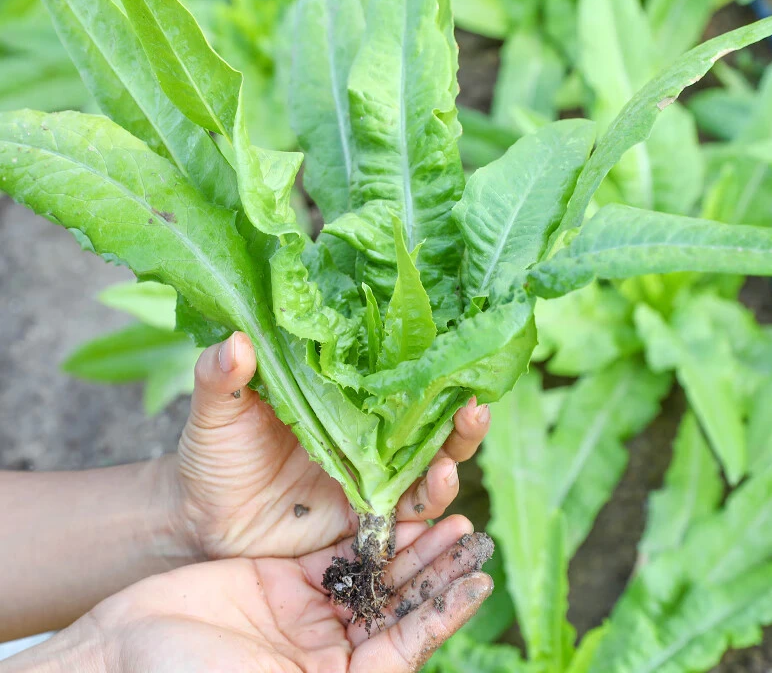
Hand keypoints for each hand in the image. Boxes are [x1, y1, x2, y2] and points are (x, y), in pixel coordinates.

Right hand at [34, 518, 491, 672]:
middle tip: (471, 533)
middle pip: (398, 607)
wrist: (123, 654)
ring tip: (444, 511)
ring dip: (408, 544)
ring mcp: (310, 614)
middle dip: (435, 570)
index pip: (407, 647)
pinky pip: (337, 551)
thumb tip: (400, 672)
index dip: (445, 614)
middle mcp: (331, 655)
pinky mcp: (287, 580)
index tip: (480, 581)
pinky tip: (392, 505)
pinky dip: (366, 530)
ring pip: (374, 573)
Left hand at [171, 332, 489, 559]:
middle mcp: (366, 435)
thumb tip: (236, 339)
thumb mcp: (216, 413)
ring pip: (428, 463)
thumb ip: (222, 379)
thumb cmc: (214, 456)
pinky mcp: (369, 519)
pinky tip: (444, 488)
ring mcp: (371, 478)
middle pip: (425, 420)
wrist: (206, 523)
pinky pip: (409, 512)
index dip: (424, 364)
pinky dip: (432, 500)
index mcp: (340, 398)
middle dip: (456, 412)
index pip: (392, 376)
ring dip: (454, 452)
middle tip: (474, 400)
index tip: (451, 346)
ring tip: (463, 439)